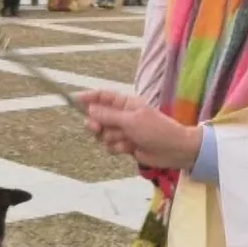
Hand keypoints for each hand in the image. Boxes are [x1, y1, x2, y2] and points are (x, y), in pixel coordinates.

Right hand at [77, 90, 201, 170]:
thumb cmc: (156, 130)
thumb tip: (89, 109)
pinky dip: (118, 148)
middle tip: (96, 129)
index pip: (102, 97)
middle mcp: (122, 116)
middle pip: (98, 118)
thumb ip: (108, 115)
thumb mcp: (130, 120)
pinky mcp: (125, 145)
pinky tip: (130, 149)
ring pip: (103, 135)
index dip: (88, 97)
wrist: (174, 150)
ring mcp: (123, 131)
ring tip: (126, 140)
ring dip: (112, 139)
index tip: (74, 100)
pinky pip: (111, 146)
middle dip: (96, 124)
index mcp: (126, 103)